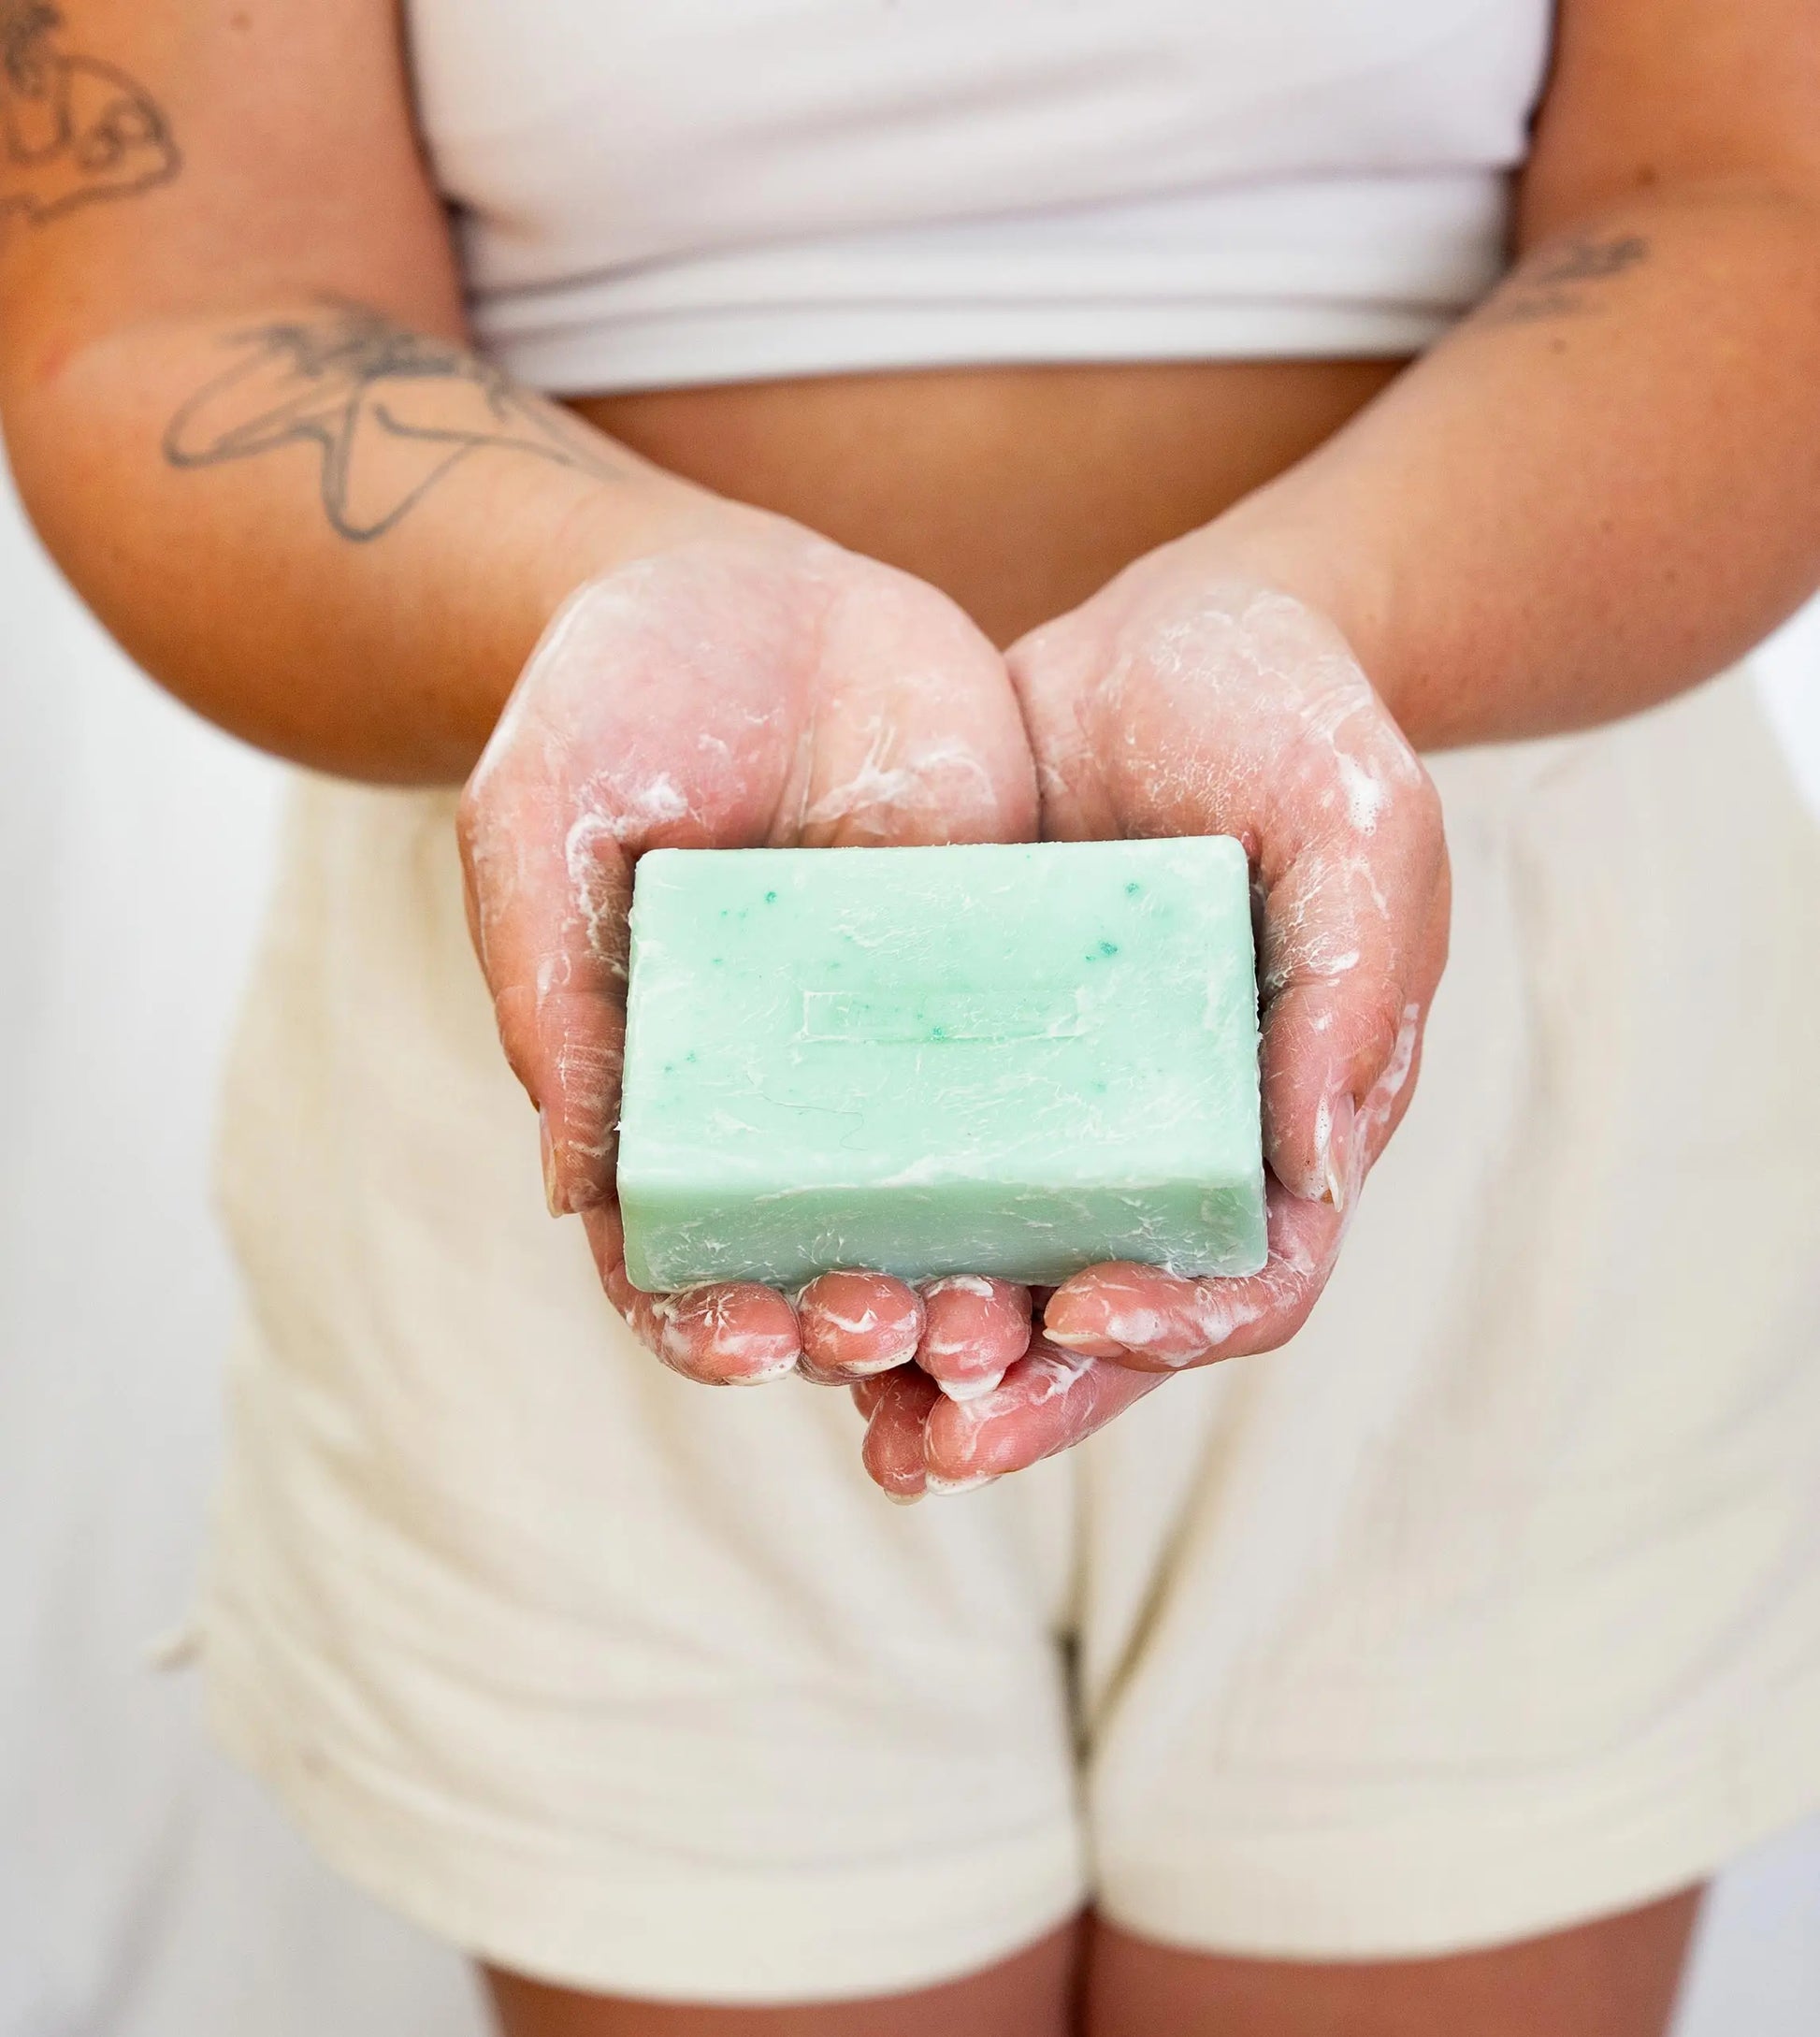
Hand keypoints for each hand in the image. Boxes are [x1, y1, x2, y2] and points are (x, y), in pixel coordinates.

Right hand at [457, 524, 1039, 1389]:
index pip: (676, 1257)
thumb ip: (549, 998)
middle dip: (861, 1319)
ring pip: (953, 1202)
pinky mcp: (1008, 965)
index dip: (706, 1322)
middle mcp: (792, 1095)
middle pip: (829, 1256)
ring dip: (978, 1279)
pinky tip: (1110, 1178)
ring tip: (1008, 1312)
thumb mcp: (542, 832)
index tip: (747, 1340)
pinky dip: (1080, 1151)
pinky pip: (1054, 1077)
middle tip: (896, 1327)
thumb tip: (574, 1195)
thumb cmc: (604, 710)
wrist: (743, 586)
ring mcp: (907, 1038)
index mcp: (663, 1095)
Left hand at [857, 538, 1448, 1495]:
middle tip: (931, 1443)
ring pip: (997, 1274)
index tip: (1081, 1318)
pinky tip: (765, 1266)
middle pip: (1109, 1324)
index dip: (1177, 1326)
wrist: (1177, 642)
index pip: (1253, 1277)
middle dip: (1026, 1397)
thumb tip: (1311, 1166)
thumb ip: (1354, 988)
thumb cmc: (1296, 726)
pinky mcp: (967, 1061)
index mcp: (1287, 1125)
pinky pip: (910, 1169)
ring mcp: (1065, 1115)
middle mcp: (1172, 1150)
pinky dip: (852, 1229)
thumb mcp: (1360, 826)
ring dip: (922, 1352)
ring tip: (832, 1389)